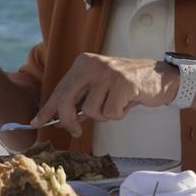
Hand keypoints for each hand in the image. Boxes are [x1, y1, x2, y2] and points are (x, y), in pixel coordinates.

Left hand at [30, 54, 173, 136]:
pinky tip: (127, 103)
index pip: (60, 89)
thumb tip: (59, 119)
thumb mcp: (99, 87)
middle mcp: (93, 65)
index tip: (36, 122)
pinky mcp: (124, 84)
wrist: (159, 77)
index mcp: (83, 64)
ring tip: (116, 104)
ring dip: (104, 115)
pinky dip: (119, 114)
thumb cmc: (126, 86)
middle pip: (67, 100)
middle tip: (76, 131)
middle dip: (68, 120)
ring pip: (91, 111)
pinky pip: (111, 112)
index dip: (48, 109)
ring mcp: (108, 73)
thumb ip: (80, 99)